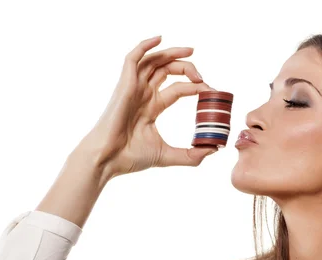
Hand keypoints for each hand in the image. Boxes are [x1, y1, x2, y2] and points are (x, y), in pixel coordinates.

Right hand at [78, 35, 217, 179]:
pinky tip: (160, 38)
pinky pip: (132, 58)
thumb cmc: (130, 157)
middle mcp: (143, 94)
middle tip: (202, 76)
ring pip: (153, 61)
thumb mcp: (168, 155)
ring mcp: (133, 88)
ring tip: (191, 52)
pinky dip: (145, 45)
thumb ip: (190, 155)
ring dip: (172, 53)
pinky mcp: (124, 85)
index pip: (177, 89)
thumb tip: (213, 151)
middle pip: (167, 71)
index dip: (195, 87)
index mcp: (152, 108)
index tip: (211, 91)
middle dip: (187, 68)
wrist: (108, 159)